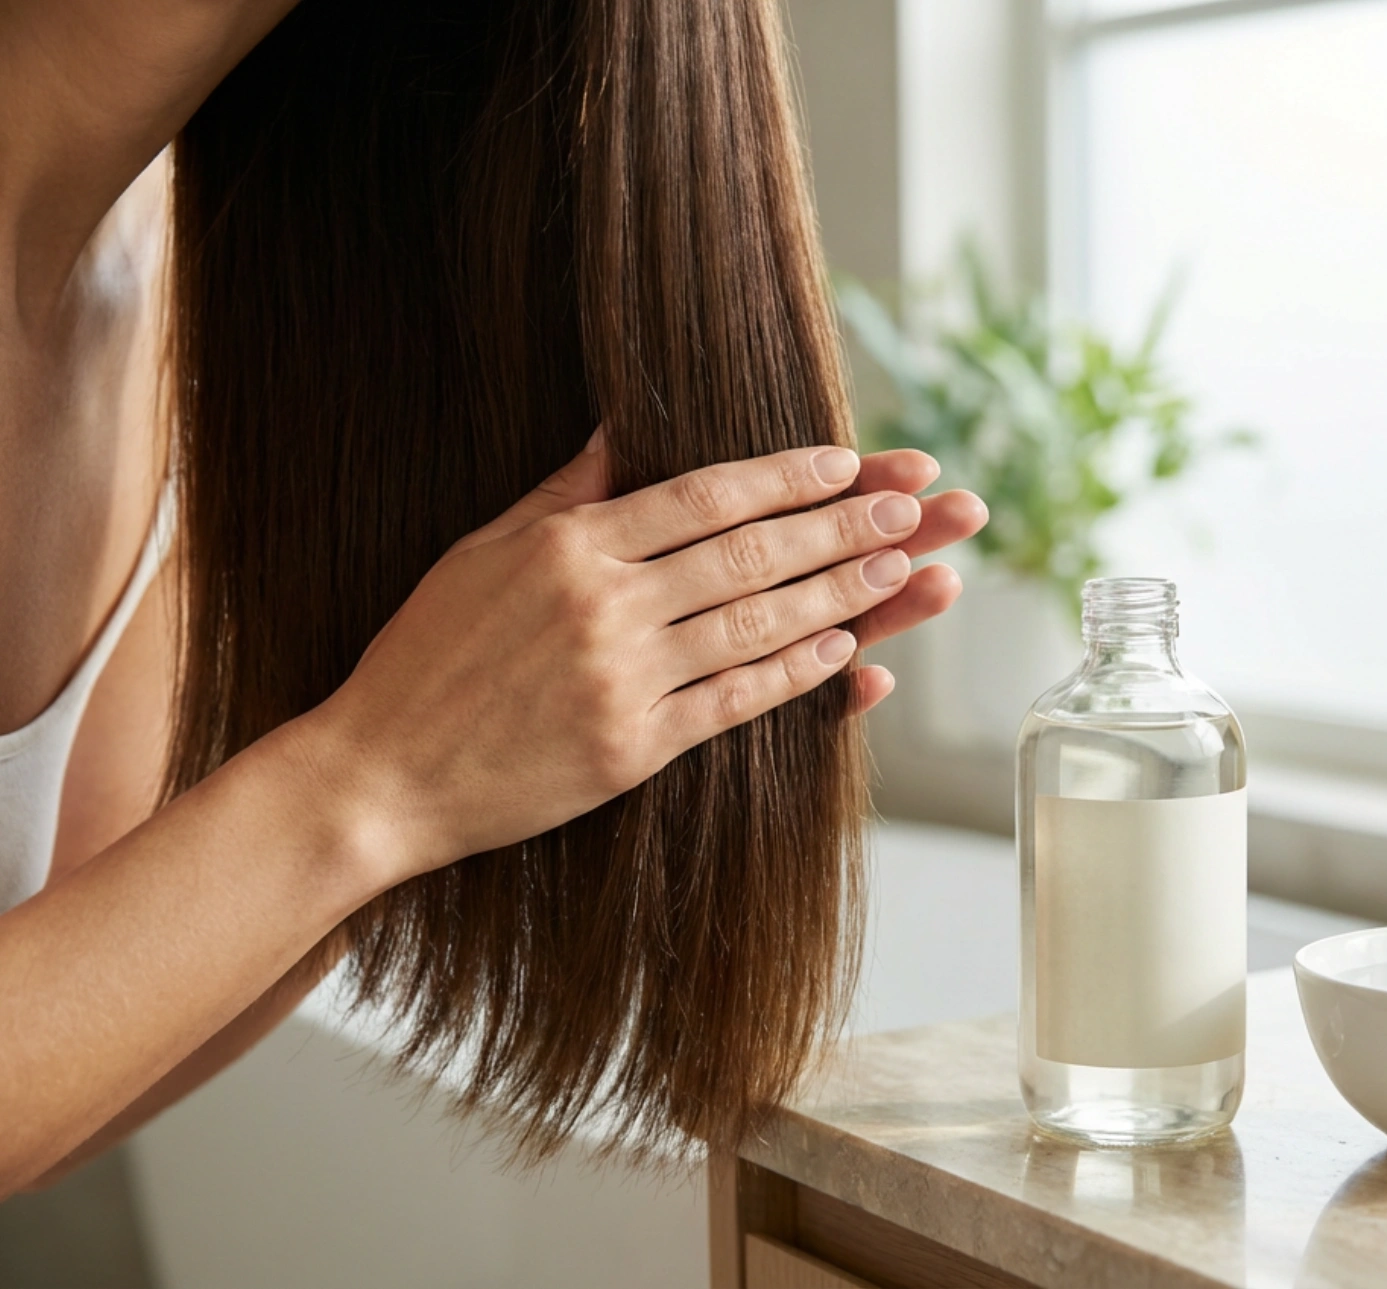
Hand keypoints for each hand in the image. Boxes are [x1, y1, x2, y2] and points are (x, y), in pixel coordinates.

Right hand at [296, 434, 986, 883]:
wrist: (380, 776)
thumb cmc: (427, 655)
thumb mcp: (483, 551)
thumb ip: (564, 491)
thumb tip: (622, 424)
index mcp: (570, 547)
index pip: (705, 496)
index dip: (787, 477)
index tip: (850, 462)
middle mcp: (605, 607)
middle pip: (749, 555)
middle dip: (841, 526)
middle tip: (914, 506)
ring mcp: (622, 680)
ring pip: (755, 625)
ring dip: (839, 593)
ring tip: (902, 566)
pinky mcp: (632, 748)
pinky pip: (732, 702)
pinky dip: (793, 676)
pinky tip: (845, 652)